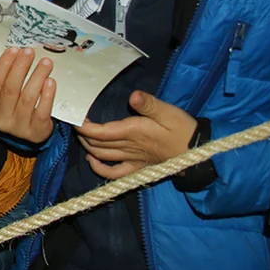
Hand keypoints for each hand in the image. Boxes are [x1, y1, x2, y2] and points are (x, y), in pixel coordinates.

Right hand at [0, 47, 55, 143]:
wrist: (29, 133)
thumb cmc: (16, 107)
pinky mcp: (36, 132)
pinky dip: (46, 95)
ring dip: (37, 77)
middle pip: (10, 89)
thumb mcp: (4, 97)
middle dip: (20, 67)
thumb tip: (18, 53)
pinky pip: (41, 111)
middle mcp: (0, 119)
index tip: (14, 49)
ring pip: (27, 98)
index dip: (3, 65)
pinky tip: (50, 81)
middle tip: (29, 52)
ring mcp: (18, 128)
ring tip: (45, 63)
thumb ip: (7, 78)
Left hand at [76, 91, 196, 178]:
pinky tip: (92, 160)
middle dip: (81, 134)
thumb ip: (149, 104)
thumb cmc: (182, 128)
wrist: (196, 150)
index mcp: (132, 132)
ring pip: (101, 155)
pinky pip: (114, 173)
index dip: (83, 126)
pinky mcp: (137, 167)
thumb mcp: (168, 112)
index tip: (73, 117)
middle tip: (74, 122)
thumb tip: (134, 96)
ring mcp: (131, 159)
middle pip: (96, 143)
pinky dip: (99, 168)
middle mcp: (128, 147)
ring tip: (80, 135)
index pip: (100, 131)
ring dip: (87, 146)